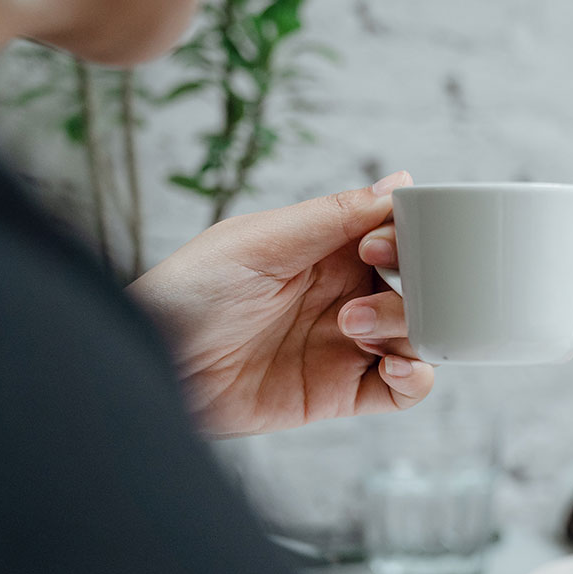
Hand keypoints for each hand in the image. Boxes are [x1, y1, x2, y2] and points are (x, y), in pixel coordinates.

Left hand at [129, 172, 432, 436]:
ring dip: (407, 331)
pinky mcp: (339, 393)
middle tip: (359, 301)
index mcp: (328, 249)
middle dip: (413, 292)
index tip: (378, 247)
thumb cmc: (188, 292)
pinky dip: (416, 379)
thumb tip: (400, 181)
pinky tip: (394, 367)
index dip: (407, 240)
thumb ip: (333, 216)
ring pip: (418, 336)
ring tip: (356, 330)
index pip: (398, 236)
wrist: (153, 364)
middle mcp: (345, 294)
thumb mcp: (259, 241)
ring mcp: (346, 345)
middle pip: (418, 289)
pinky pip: (403, 390)